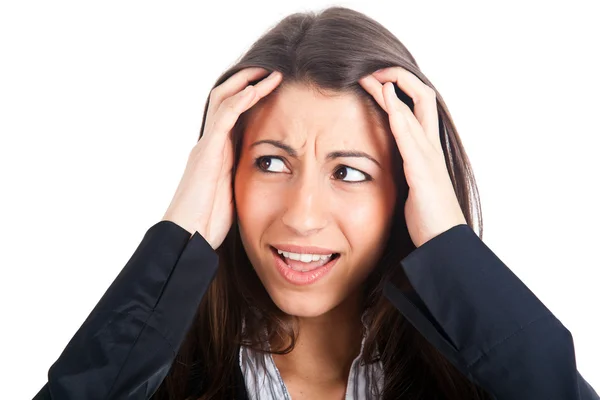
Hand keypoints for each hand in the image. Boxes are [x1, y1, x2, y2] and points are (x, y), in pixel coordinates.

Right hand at [162, 67, 282, 248]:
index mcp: (219, 153)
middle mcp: (211, 144)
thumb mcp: (234, 194)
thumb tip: (266, 177)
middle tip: (273, 71)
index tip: (275, 88)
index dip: (252, 97)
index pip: (234, 114)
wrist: (188, 237)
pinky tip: (254, 90)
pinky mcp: (207, 153)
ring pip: (224, 101)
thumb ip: (244, 178)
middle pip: (226, 99)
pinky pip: (223, 119)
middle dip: (248, 82)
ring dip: (247, 84)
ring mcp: (207, 146)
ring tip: (270, 72)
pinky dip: (239, 102)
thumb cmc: (209, 221)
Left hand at [358, 67, 466, 247]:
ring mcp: (429, 158)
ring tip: (372, 75)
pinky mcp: (423, 173)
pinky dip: (400, 117)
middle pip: (422, 97)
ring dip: (393, 90)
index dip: (397, 88)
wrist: (443, 243)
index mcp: (426, 148)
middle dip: (397, 78)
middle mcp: (430, 147)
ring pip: (416, 112)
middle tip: (370, 69)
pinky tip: (387, 103)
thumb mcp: (412, 183)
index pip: (416, 105)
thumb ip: (404, 164)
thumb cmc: (428, 216)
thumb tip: (389, 156)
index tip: (372, 80)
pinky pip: (412, 139)